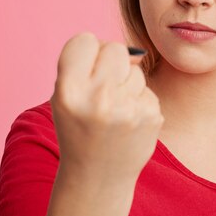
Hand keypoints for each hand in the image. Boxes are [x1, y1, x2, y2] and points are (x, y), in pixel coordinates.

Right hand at [50, 32, 163, 184]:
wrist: (98, 176)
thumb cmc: (79, 128)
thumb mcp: (65, 98)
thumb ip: (86, 66)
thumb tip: (134, 52)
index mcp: (69, 91)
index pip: (84, 40)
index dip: (85, 51)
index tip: (84, 68)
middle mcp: (99, 99)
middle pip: (115, 48)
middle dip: (110, 62)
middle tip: (103, 87)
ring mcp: (128, 109)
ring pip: (135, 68)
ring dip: (126, 83)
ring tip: (115, 109)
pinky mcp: (151, 116)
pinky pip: (148, 88)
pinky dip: (139, 100)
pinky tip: (128, 120)